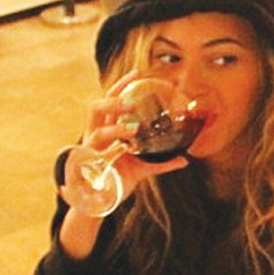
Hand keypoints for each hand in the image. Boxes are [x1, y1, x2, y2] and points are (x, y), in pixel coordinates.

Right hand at [79, 71, 189, 199]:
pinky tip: (119, 152)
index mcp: (107, 129)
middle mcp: (95, 135)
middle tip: (131, 102)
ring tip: (131, 129)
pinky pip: (96, 157)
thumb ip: (162, 162)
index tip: (137, 73)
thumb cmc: (117, 179)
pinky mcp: (89, 166)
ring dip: (114, 128)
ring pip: (97, 131)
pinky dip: (107, 154)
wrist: (99, 201)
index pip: (111, 101)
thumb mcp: (141, 168)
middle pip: (97, 109)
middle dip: (112, 102)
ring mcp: (91, 150)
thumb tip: (185, 159)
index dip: (122, 86)